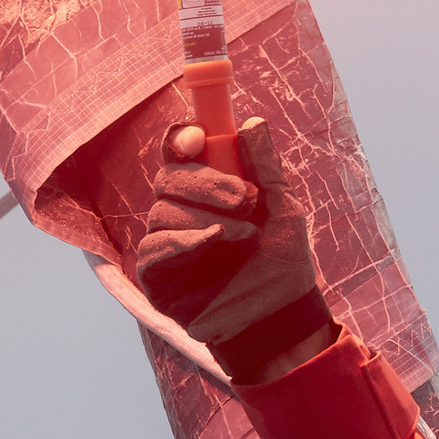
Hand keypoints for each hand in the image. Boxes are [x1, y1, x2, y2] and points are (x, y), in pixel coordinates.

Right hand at [135, 116, 333, 381]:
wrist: (283, 314)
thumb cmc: (283, 260)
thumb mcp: (284, 207)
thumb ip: (265, 167)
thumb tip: (252, 123)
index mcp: (207, 189)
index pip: (180, 153)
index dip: (183, 139)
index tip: (200, 138)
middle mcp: (181, 210)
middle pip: (169, 177)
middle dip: (207, 183)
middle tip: (246, 200)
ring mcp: (167, 242)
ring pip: (163, 211)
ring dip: (208, 219)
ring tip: (247, 238)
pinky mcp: (157, 276)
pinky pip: (154, 248)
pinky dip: (182, 242)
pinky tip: (211, 243)